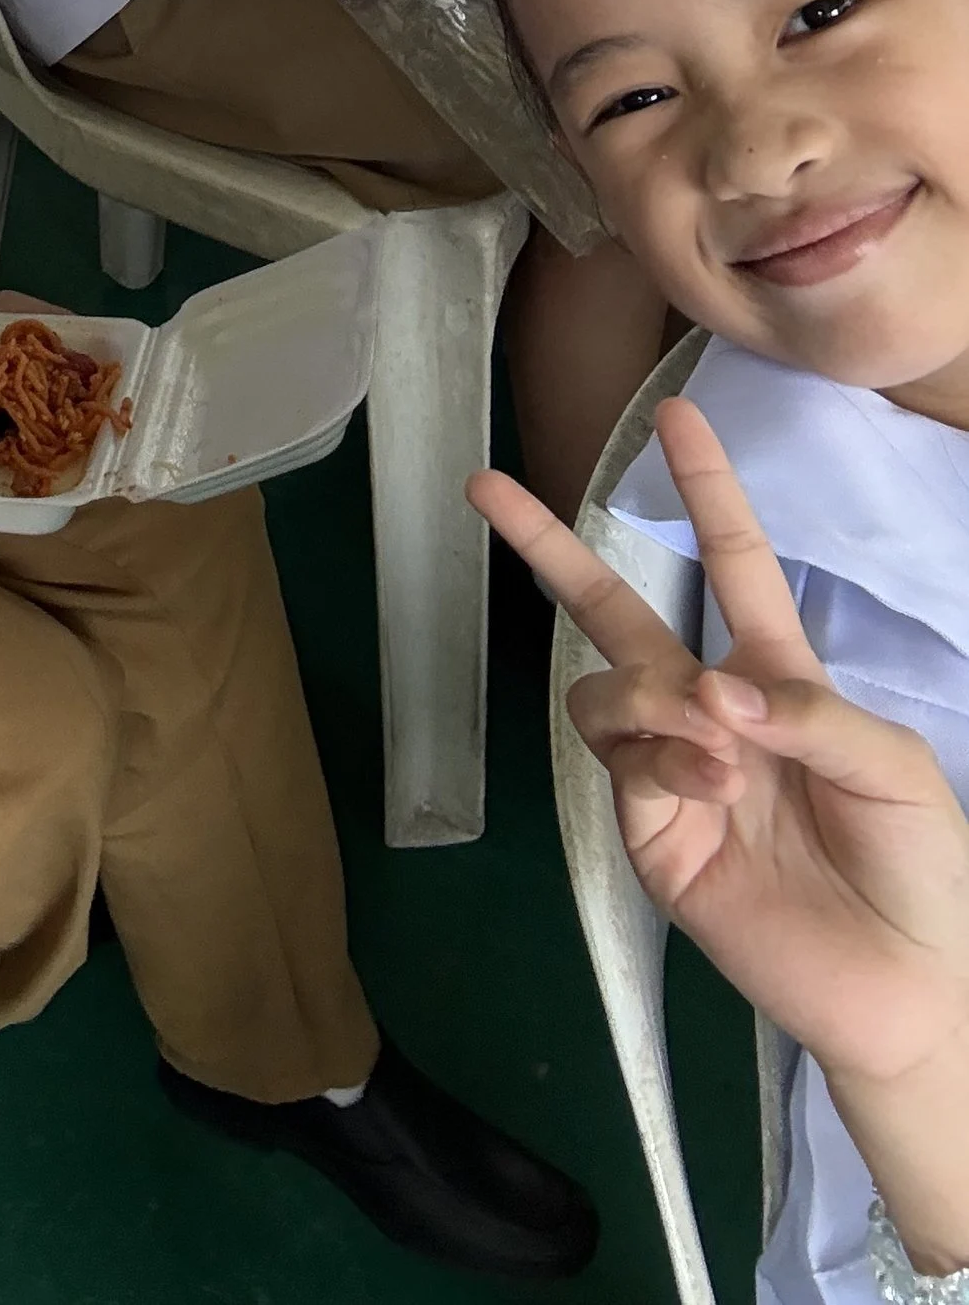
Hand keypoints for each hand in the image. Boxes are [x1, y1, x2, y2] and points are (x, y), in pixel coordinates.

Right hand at [473, 404, 968, 1100]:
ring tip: (711, 745)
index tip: (675, 417)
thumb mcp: (895, 770)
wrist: (908, 991)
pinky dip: (661, 759)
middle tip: (486, 487)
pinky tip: (711, 784)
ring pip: (605, 687)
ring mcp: (671, 771)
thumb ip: (811, 713)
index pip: (732, 564)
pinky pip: (622, 765)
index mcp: (778, 678)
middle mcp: (710, 710)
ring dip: (648, 697)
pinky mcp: (649, 833)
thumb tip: (712, 687)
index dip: (705, 489)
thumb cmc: (921, 868)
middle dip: (548, 545)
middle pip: (612, 610)